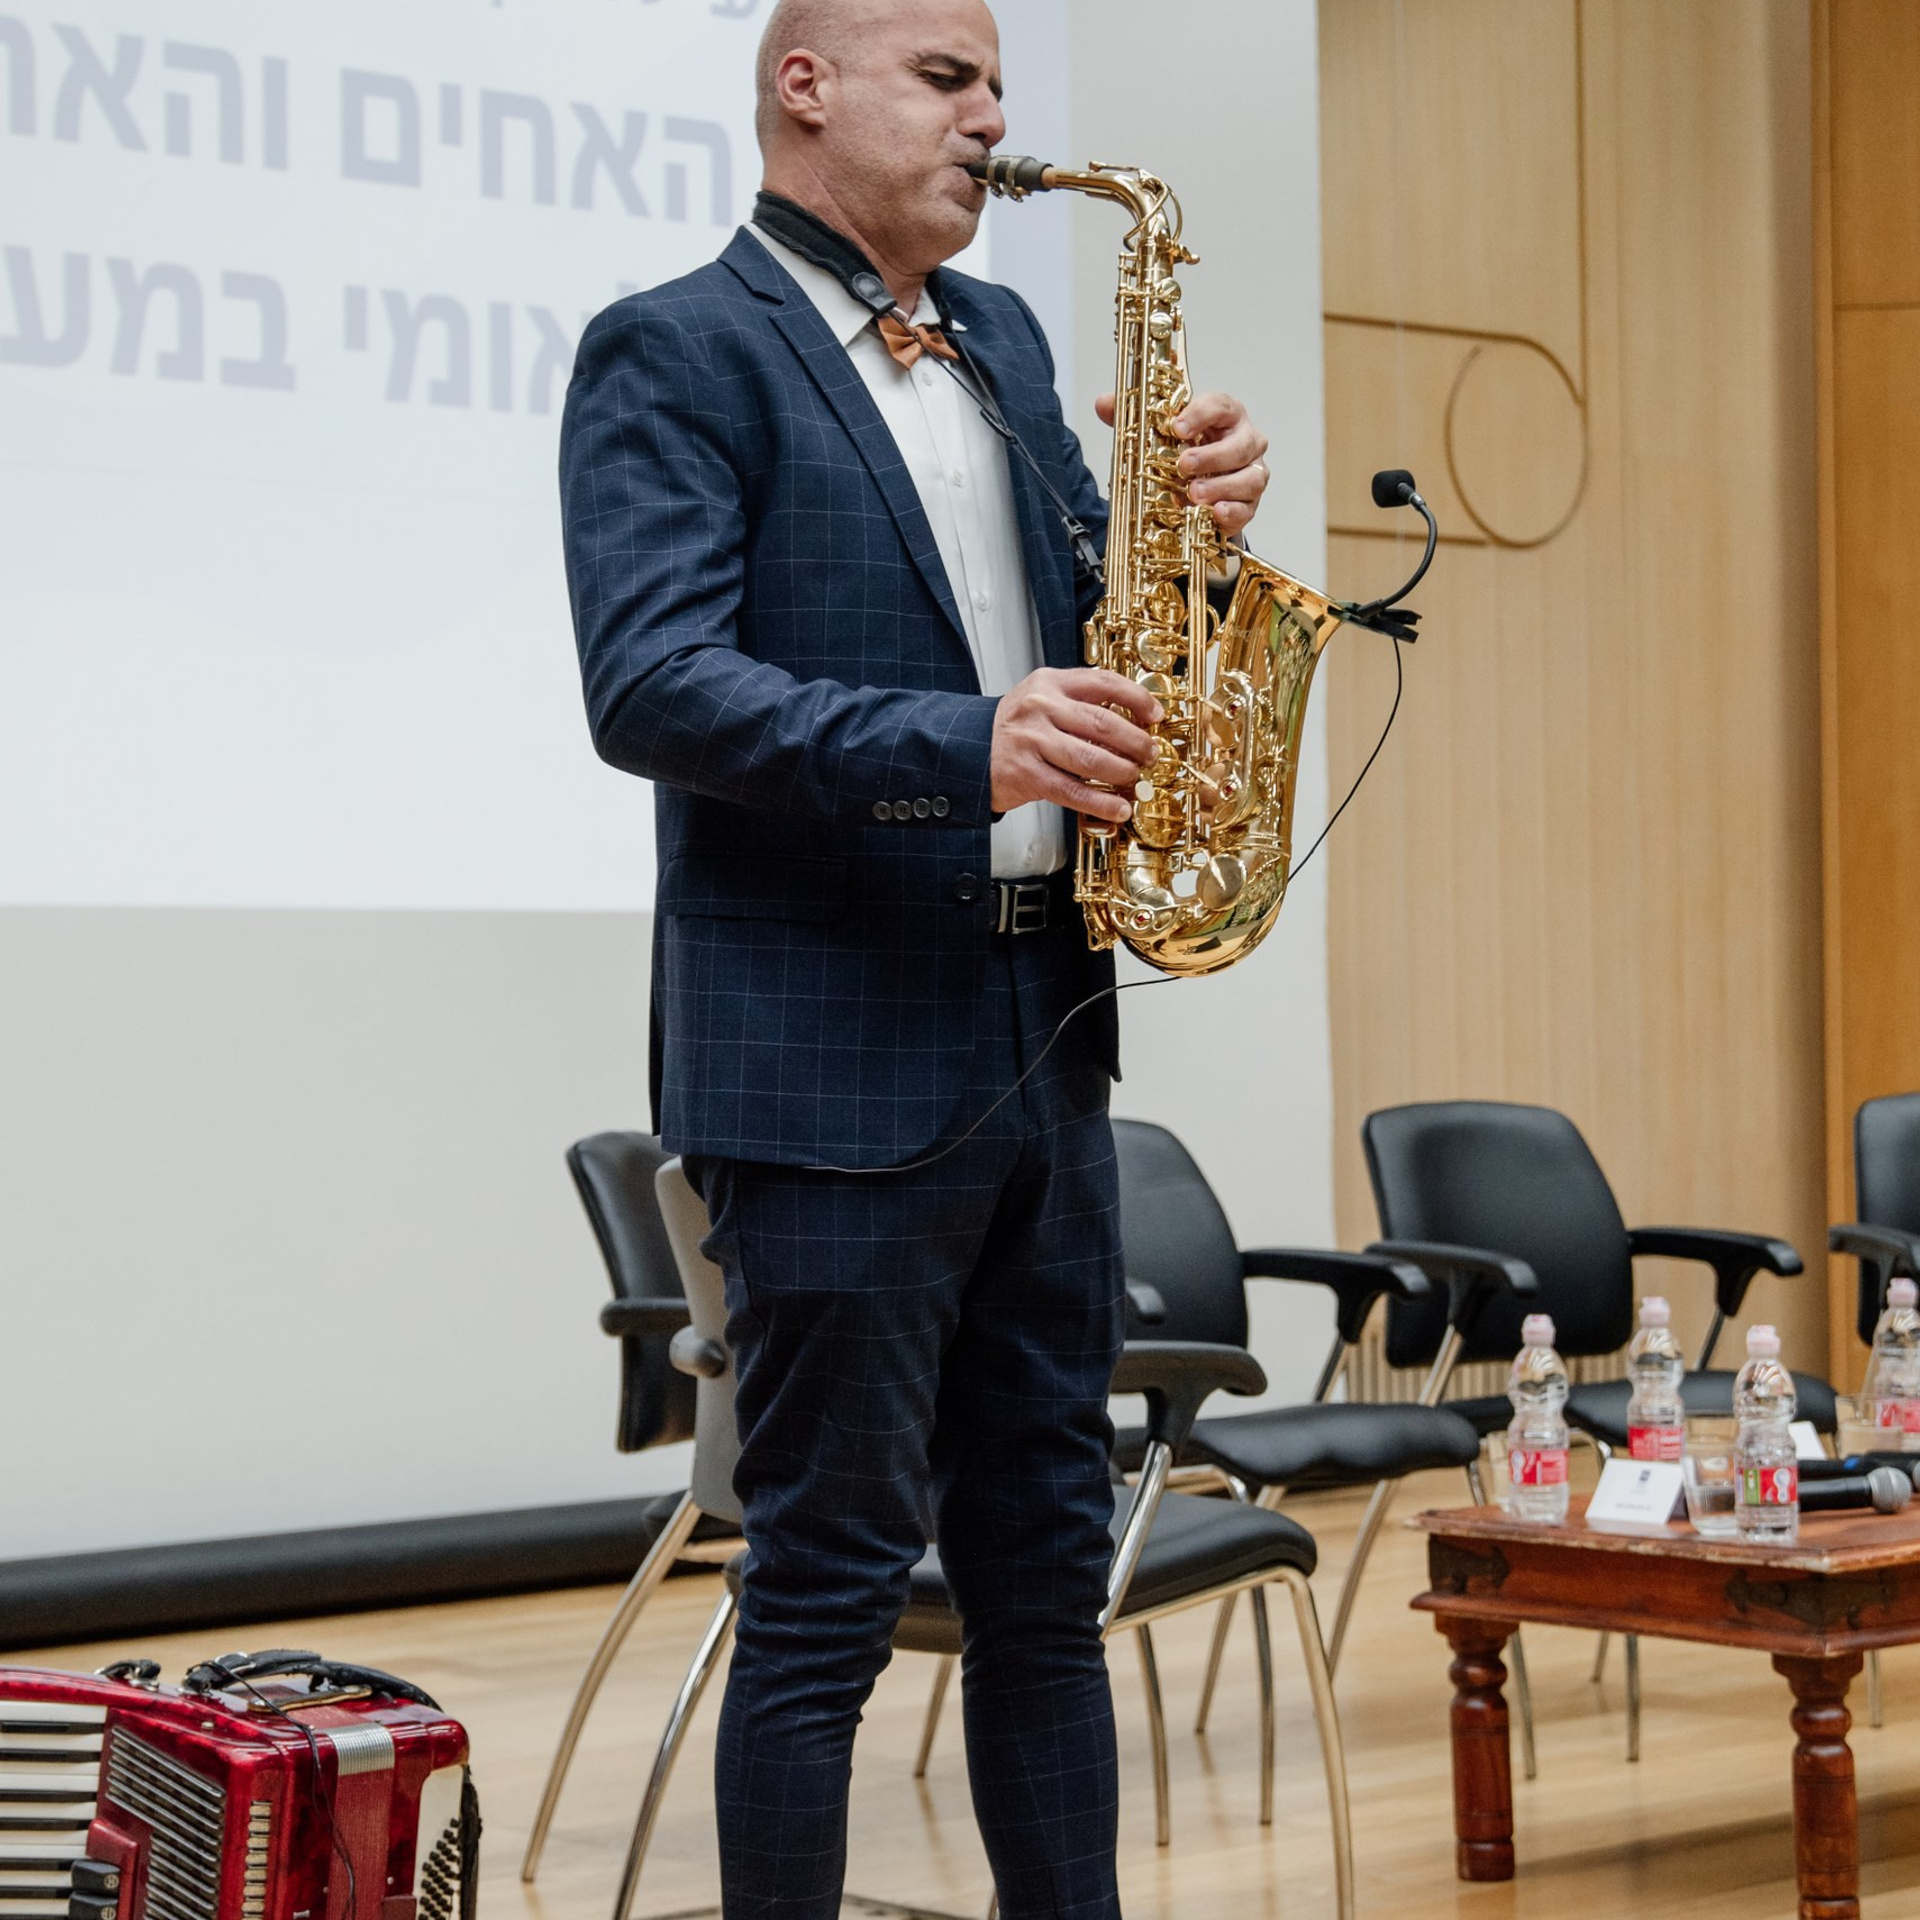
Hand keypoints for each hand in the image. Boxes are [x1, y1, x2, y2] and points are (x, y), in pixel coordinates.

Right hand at [991, 668, 1161, 821]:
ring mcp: (1032, 741)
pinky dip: (1100, 802)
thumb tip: (1133, 720)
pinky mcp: (1026, 775)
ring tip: (1135, 778)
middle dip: (1136, 741)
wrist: (967, 750)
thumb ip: (1080, 701)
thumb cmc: (1014, 728)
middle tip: (1150, 753)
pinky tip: (1118, 808)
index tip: (1156, 714)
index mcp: (1049, 683)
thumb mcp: (1042, 698)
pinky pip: (1072, 790)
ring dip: (1122, 772)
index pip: (1103, 682)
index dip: (1137, 698)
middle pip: (1103, 723)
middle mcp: (1040, 708)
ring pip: (1091, 758)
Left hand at [1096, 390, 1269, 537]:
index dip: (1200, 415)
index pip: (1220, 406)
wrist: (1199, 485)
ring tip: (1193, 495)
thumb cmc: (1186, 450)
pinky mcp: (1249, 503)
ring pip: (1251, 478)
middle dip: (1212, 456)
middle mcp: (1245, 441)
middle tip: (1183, 466)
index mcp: (1225, 416)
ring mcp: (1251, 472)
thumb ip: (1132, 418)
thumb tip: (1103, 404)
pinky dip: (1232, 513)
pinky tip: (1214, 514)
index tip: (1177, 427)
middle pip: (1241, 444)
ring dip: (1222, 487)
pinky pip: (1248, 509)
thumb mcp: (1160, 432)